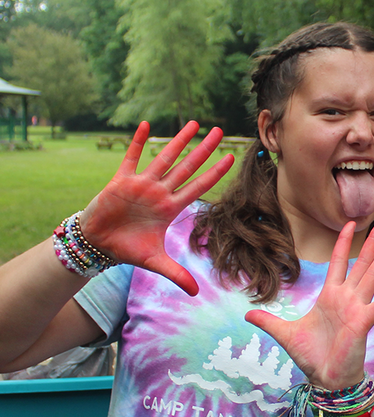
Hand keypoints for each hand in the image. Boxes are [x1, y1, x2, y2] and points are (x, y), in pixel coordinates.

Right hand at [80, 121, 233, 295]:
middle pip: (187, 166)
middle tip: (220, 131)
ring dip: (178, 140)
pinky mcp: (120, 181)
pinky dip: (138, 142)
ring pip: (165, 157)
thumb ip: (177, 274)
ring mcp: (142, 184)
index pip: (199, 187)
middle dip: (203, 149)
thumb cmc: (128, 248)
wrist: (99, 243)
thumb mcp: (155, 262)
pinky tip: (148, 126)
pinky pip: (131, 157)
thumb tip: (196, 294)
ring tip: (193, 123)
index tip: (230, 158)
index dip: (214, 173)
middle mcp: (160, 192)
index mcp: (170, 208)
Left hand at [245, 220, 373, 389]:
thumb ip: (269, 321)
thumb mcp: (285, 334)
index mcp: (330, 297)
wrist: (325, 379)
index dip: (344, 243)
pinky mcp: (364, 322)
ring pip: (373, 276)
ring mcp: (358, 308)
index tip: (350, 223)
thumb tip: (247, 315)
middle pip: (362, 264)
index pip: (338, 263)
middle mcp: (347, 298)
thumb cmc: (311, 357)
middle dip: (373, 243)